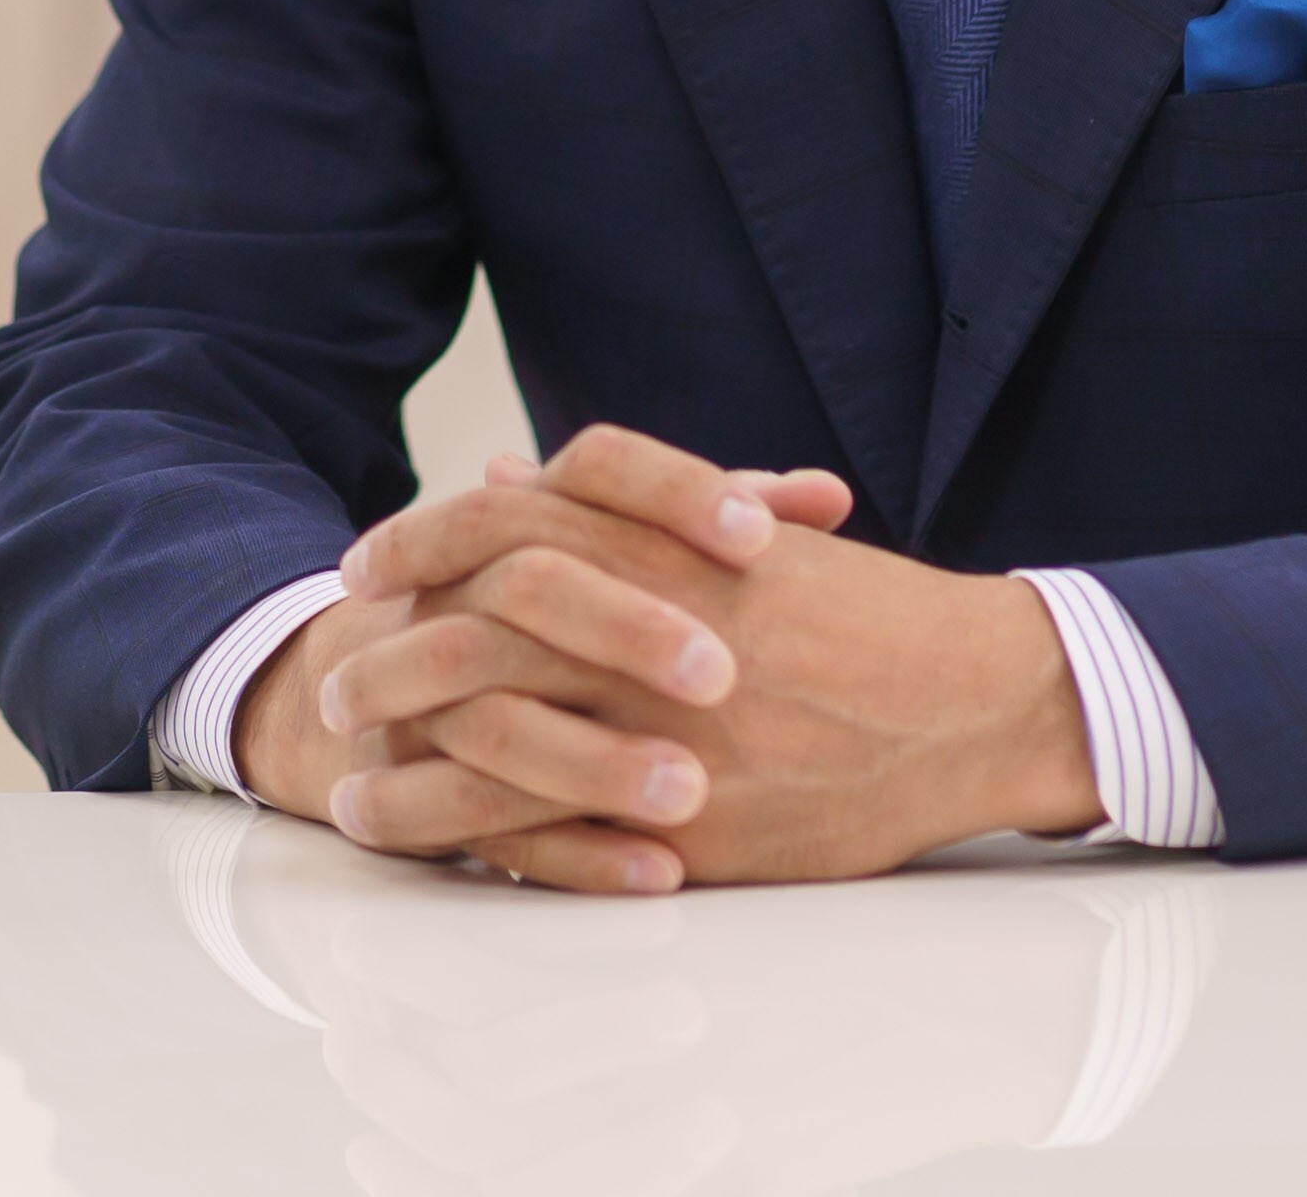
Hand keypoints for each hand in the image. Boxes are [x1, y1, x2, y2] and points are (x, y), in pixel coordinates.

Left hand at [317, 425, 1102, 890]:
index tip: (366, 560)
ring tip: (345, 761)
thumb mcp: (746, 537)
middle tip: (335, 666)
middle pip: (482, 621)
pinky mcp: (688, 823)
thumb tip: (504, 476)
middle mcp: (661, 626)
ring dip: (407, 745)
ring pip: (498, 729)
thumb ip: (623, 507)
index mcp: (675, 543)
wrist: (971, 698)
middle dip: (391, 646)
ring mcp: (671, 729)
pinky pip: (549, 829)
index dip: (425, 536)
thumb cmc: (862, 614)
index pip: (514, 519)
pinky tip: (419, 830)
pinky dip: (467, 829)